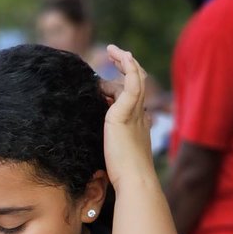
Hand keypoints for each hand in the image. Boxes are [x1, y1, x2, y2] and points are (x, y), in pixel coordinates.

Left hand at [101, 45, 154, 190]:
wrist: (134, 181)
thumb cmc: (122, 175)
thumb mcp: (113, 153)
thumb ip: (107, 142)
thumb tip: (93, 139)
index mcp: (138, 123)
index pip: (133, 96)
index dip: (124, 84)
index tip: (110, 79)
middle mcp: (139, 114)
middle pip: (138, 82)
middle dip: (126, 66)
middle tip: (113, 54)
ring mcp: (134, 112)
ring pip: (134, 78)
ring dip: (123, 63)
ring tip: (110, 52)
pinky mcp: (124, 113)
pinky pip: (132, 83)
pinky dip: (128, 67)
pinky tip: (120, 55)